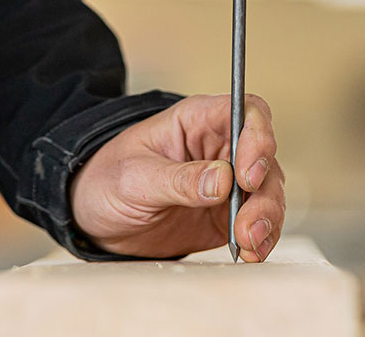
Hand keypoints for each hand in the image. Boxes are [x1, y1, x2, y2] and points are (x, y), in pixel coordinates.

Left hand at [69, 94, 283, 261]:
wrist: (95, 217)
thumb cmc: (107, 179)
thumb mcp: (135, 177)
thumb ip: (178, 179)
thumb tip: (222, 181)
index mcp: (196, 121)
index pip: (245, 112)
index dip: (257, 137)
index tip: (247, 175)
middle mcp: (219, 147)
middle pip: (265, 157)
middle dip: (263, 191)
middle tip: (246, 223)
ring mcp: (227, 182)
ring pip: (268, 191)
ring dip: (266, 218)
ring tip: (247, 243)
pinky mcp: (227, 214)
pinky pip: (259, 222)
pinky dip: (262, 238)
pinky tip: (249, 252)